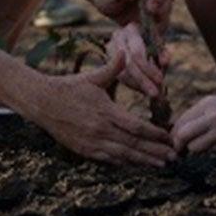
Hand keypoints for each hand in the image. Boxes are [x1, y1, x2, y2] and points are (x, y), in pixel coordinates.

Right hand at [25, 53, 174, 164]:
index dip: (155, 133)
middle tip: (173, 156)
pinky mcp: (83, 150)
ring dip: (143, 160)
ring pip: (123, 155)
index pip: (136, 126)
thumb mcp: (93, 76)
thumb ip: (113, 67)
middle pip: (133, 144)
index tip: (169, 136)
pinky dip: (124, 162)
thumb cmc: (69, 87)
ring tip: (161, 164)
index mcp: (106, 111)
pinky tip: (137, 164)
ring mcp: (91, 142)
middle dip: (155, 151)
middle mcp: (100, 130)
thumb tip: (126, 51)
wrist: (42, 102)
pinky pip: (108, 159)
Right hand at [107, 23, 167, 98]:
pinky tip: (142, 89)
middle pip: (128, 65)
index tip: (161, 81)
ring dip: (138, 85)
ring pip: (122, 73)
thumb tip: (165, 63)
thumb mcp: (158, 39)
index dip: (149, 69)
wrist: (135, 26)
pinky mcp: (108, 59)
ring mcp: (110, 49)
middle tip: (155, 95)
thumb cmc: (151, 33)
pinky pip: (120, 76)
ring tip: (152, 94)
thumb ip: (161, 51)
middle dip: (143, 81)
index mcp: (131, 29)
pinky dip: (133, 84)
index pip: (137, 54)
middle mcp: (117, 38)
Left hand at [171, 92, 215, 154]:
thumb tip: (179, 130)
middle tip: (182, 151)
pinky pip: (211, 152)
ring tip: (204, 148)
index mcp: (207, 104)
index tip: (178, 142)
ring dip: (195, 151)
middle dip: (178, 146)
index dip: (175, 135)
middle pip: (181, 135)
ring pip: (194, 147)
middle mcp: (211, 116)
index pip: (179, 122)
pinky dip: (211, 153)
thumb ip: (200, 115)